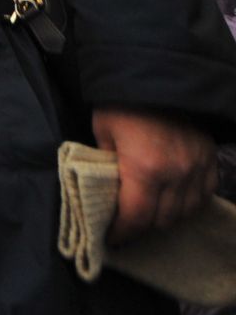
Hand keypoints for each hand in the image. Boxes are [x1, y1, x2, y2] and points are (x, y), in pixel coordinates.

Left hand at [92, 106, 215, 244]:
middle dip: (141, 226)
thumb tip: (105, 190)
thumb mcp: (103, 132)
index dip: (122, 232)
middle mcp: (176, 174)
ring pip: (184, 212)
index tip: (110, 238)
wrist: (158, 76)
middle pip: (161, 219)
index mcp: (145, 168)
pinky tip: (172, 201)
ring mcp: (197, 168)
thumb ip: (106, 165)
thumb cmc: (123, 103)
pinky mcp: (210, 161)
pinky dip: (188, 204)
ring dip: (165, 218)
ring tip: (147, 214)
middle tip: (126, 225)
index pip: (135, 217)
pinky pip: (203, 196)